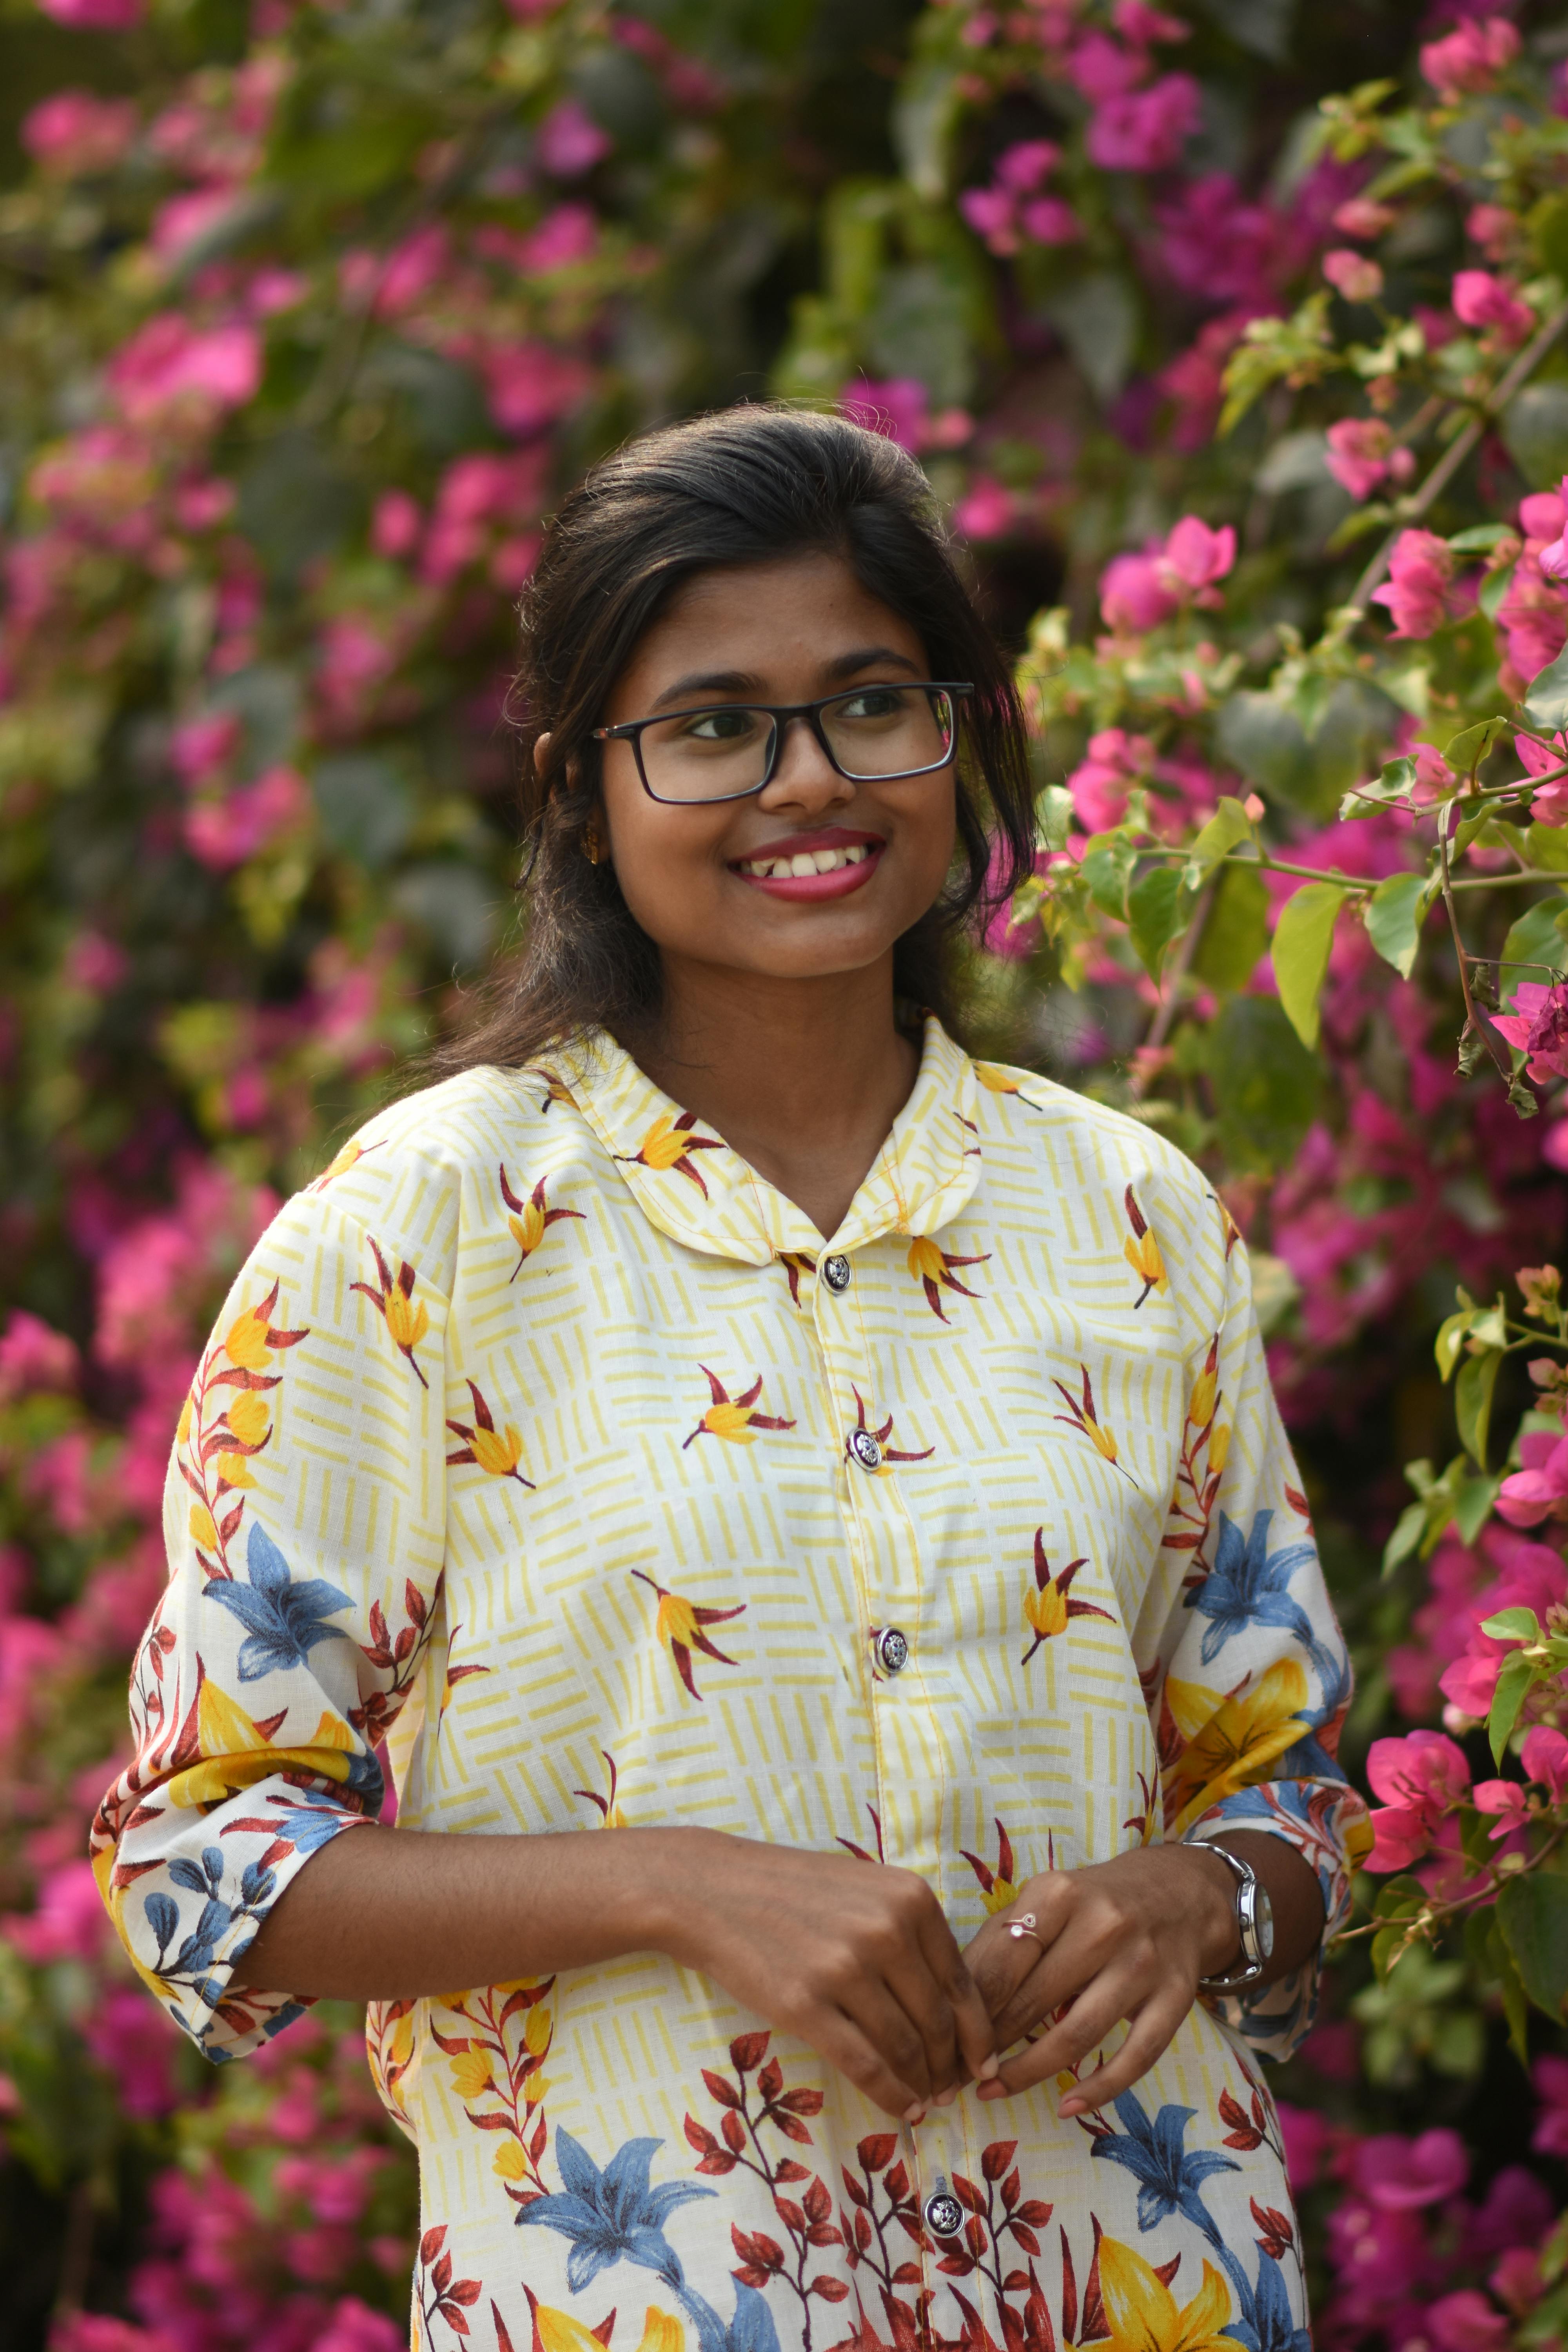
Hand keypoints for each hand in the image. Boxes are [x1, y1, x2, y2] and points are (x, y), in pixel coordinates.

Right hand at [658, 1831, 998, 2121]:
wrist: (714, 1890)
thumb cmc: (793, 1890)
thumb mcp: (866, 1890)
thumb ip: (910, 1934)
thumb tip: (950, 2006)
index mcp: (910, 1899)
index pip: (961, 1983)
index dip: (976, 2034)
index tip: (982, 2063)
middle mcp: (886, 1931)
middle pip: (936, 2020)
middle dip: (949, 2066)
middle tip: (950, 2090)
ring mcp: (844, 1968)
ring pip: (904, 2047)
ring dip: (921, 2084)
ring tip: (925, 2101)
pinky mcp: (805, 2005)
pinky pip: (865, 2065)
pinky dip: (891, 2095)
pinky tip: (903, 2109)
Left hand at [960, 1845, 1237, 2115]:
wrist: (1179, 1892)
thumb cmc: (1094, 1902)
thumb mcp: (1045, 1901)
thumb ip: (1001, 1942)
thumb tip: (951, 2001)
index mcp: (1060, 1895)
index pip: (1002, 1964)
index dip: (968, 2011)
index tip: (944, 2044)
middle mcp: (1104, 1925)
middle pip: (1034, 2000)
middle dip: (990, 2046)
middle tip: (958, 2077)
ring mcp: (1143, 1964)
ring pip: (1078, 2033)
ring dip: (1029, 2072)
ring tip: (993, 2092)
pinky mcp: (1176, 1998)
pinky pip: (1135, 2058)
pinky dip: (1098, 2089)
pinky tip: (1065, 2107)